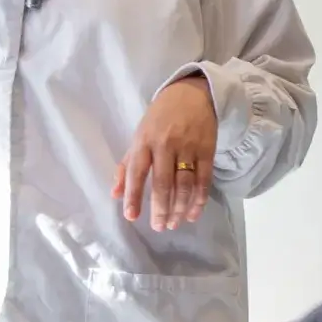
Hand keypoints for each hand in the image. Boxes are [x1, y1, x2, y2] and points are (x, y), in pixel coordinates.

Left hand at [113, 75, 217, 231]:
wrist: (192, 94)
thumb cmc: (160, 118)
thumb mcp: (139, 135)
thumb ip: (127, 165)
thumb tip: (115, 194)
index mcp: (144, 141)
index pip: (136, 171)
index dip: (133, 195)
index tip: (131, 217)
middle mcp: (165, 144)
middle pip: (163, 182)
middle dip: (160, 209)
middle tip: (159, 227)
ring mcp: (188, 147)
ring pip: (184, 184)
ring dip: (180, 208)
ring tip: (175, 224)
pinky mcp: (207, 149)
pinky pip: (203, 180)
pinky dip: (199, 199)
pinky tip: (193, 213)